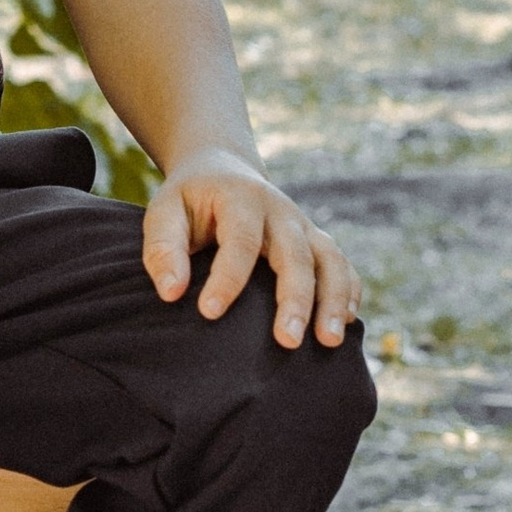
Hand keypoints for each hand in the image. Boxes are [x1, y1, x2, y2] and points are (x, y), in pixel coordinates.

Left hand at [141, 147, 359, 348]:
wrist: (223, 171)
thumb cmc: (190, 201)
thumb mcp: (165, 212)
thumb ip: (164, 248)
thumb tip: (171, 293)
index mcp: (241, 199)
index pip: (240, 240)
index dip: (227, 278)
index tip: (209, 312)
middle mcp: (280, 212)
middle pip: (296, 255)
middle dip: (294, 299)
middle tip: (287, 341)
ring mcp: (304, 226)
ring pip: (330, 260)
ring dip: (332, 300)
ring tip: (329, 341)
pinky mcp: (316, 241)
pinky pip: (342, 266)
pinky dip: (348, 292)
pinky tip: (345, 323)